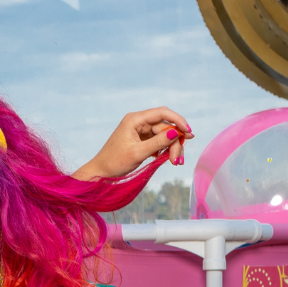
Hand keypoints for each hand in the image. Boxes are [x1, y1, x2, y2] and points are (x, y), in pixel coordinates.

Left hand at [74, 107, 192, 179]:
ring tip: (174, 161)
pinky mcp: (140, 140)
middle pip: (164, 126)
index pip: (162, 113)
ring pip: (163, 135)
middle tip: (178, 159)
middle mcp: (138, 122)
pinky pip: (157, 141)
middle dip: (174, 141)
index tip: (188, 132)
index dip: (178, 121)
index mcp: (134, 119)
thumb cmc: (114, 163)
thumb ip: (158, 142)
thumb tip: (177, 132)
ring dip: (171, 147)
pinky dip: (164, 149)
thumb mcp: (138, 153)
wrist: (99, 173)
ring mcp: (139, 131)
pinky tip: (165, 158)